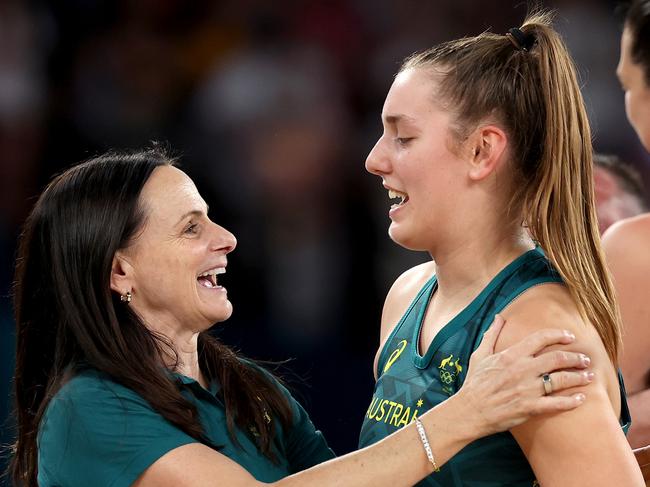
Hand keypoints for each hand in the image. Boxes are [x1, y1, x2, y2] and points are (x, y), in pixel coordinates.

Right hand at [455, 314, 590, 437]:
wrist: (469, 411)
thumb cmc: (474, 383)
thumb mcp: (480, 355)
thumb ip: (492, 335)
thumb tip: (499, 317)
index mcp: (511, 355)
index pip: (540, 338)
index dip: (558, 335)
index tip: (570, 336)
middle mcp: (522, 370)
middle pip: (556, 358)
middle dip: (575, 357)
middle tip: (584, 359)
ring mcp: (527, 389)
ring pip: (561, 379)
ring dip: (579, 377)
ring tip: (589, 376)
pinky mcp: (530, 408)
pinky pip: (556, 404)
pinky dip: (572, 401)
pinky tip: (581, 398)